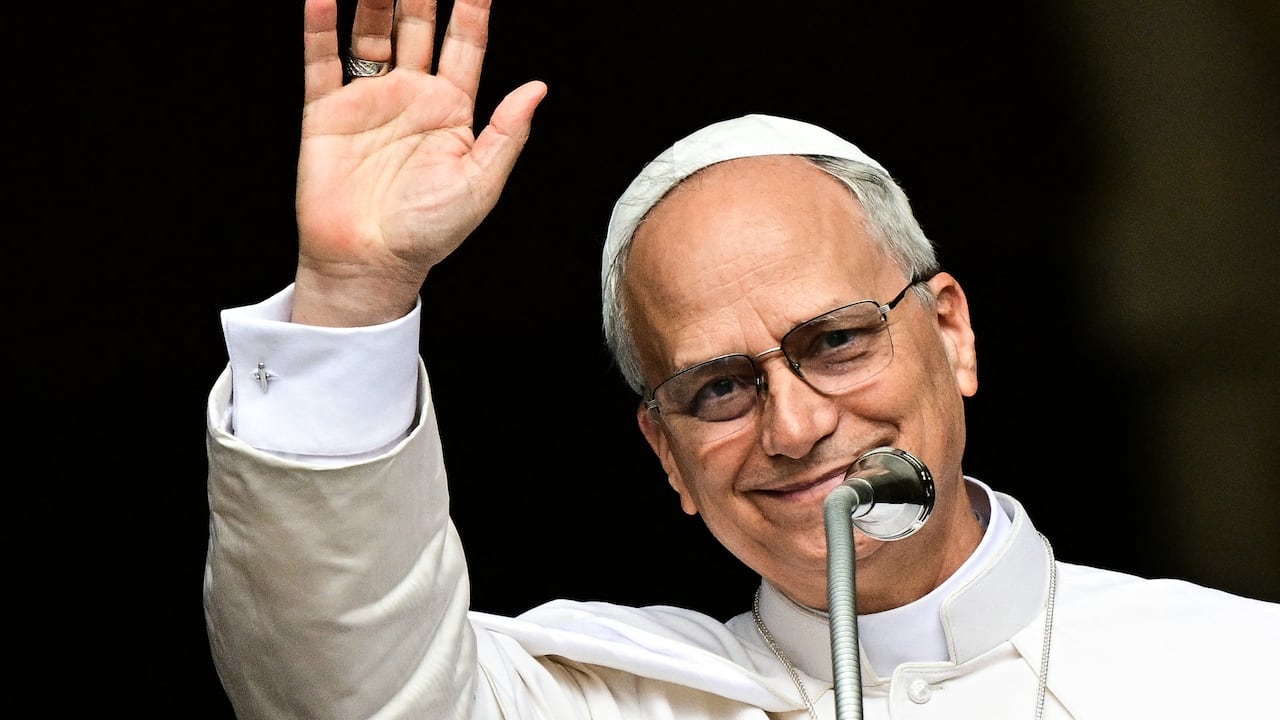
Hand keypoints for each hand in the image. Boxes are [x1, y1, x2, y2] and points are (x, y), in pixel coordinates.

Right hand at [293, 0, 546, 325]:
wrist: (371, 261)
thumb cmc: (429, 231)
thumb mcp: (480, 184)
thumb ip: (506, 133)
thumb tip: (537, 89)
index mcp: (451, 111)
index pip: (465, 46)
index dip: (472, 11)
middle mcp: (411, 98)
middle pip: (417, 28)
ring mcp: (368, 101)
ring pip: (372, 35)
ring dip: (374, 2)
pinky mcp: (326, 113)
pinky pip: (321, 61)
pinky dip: (320, 29)